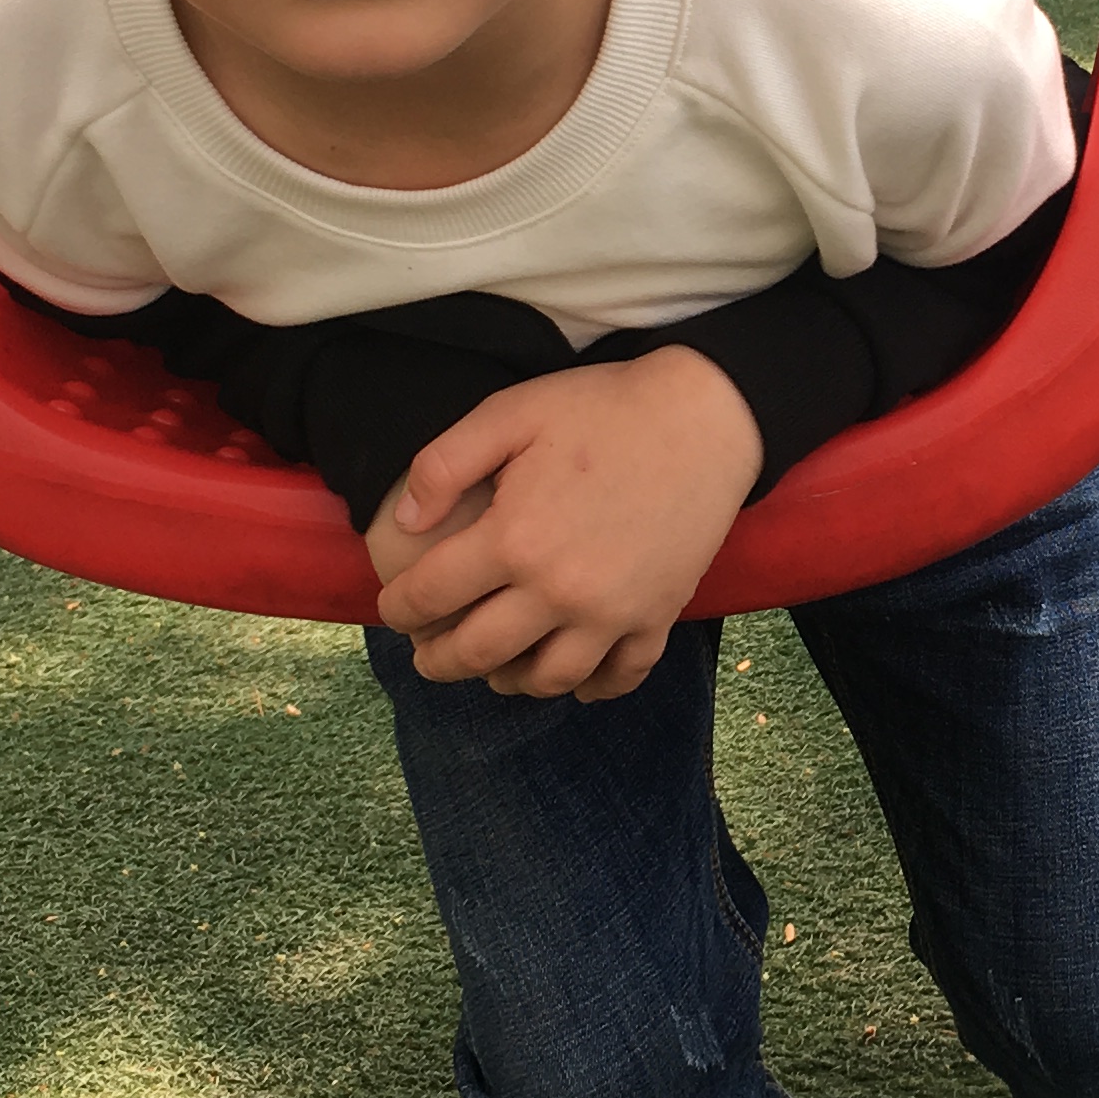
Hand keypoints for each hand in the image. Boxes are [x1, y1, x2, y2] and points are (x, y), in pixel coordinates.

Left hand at [366, 348, 763, 701]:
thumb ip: (443, 466)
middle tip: (426, 655)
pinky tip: (574, 679)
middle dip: (438, 661)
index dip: (398, 608)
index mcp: (513, 539)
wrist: (705, 419)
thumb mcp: (509, 414)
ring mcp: (612, 612)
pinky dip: (592, 689)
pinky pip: (619, 677)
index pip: (431, 597)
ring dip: (508, 680)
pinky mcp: (656, 617)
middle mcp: (558, 591)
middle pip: (478, 652)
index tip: (393, 609)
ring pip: (546, 679)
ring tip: (493, 668)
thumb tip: (405, 523)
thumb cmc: (603, 409)